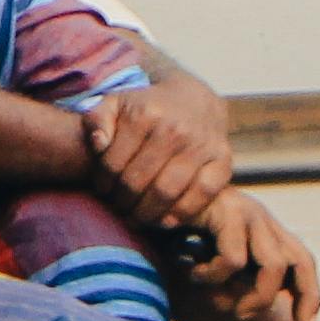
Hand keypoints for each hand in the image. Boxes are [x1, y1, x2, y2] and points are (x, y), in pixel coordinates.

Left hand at [80, 77, 236, 235]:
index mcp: (144, 115)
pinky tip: (166, 220)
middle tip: (119, 208)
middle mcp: (174, 130)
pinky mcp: (223, 160)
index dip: (103, 183)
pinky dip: (182, 213)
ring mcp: (201, 146)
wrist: (194, 100)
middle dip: (123, 201)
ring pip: (167, 191)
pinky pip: (202, 194)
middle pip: (139, 181)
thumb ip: (96, 120)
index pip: (114, 163)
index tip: (102, 191)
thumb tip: (98, 144)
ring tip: (138, 217)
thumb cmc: (147, 108)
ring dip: (147, 213)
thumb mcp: (116, 103)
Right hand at [173, 188, 319, 320]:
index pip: (302, 260)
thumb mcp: (207, 260)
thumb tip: (248, 307)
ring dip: (248, 295)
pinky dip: (213, 277)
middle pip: (297, 263)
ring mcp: (246, 209)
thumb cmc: (166, 234)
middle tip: (240, 315)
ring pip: (273, 266)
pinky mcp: (226, 209)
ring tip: (215, 299)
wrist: (137, 197)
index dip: (309, 294)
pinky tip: (189, 270)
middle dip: (274, 298)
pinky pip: (234, 260)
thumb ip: (231, 278)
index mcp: (262, 226)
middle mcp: (260, 215)